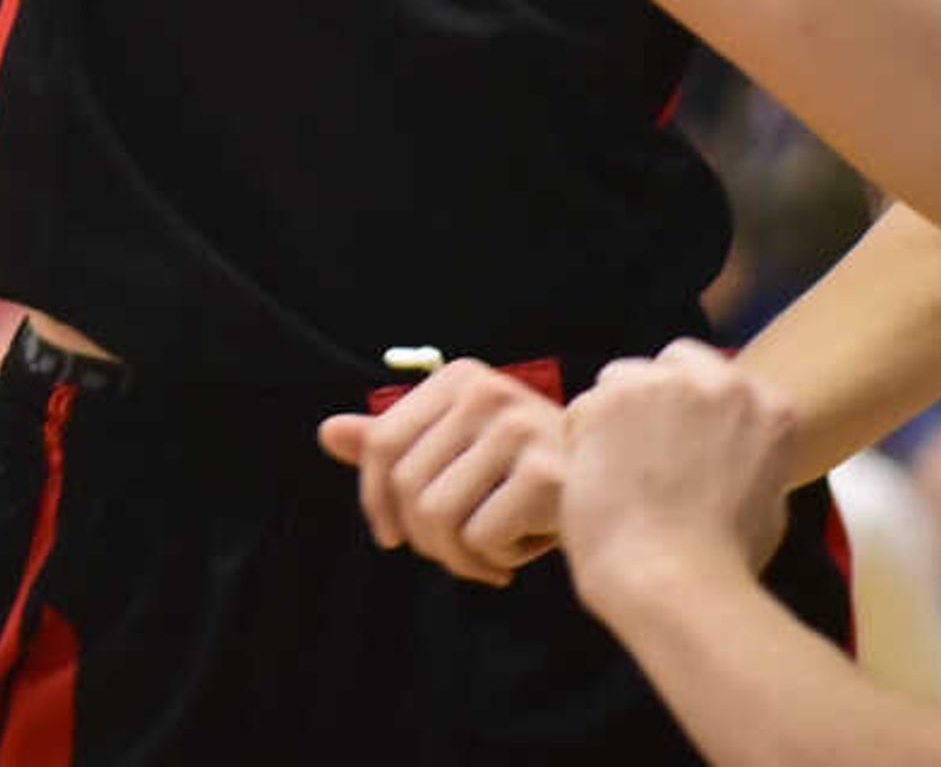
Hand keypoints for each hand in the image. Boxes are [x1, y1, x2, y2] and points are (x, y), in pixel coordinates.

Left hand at [316, 361, 567, 587]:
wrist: (612, 497)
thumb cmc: (527, 474)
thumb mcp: (458, 450)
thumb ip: (396, 441)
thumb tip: (327, 432)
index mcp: (459, 378)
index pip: (382, 443)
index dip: (375, 500)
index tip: (392, 537)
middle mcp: (486, 392)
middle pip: (407, 486)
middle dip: (425, 539)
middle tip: (458, 554)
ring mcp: (517, 429)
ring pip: (437, 517)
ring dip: (458, 558)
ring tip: (490, 556)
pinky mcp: (544, 474)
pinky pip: (480, 537)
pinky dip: (493, 561)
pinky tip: (523, 550)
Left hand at [557, 340, 794, 625]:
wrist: (676, 583)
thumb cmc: (723, 564)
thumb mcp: (765, 501)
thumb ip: (747, 455)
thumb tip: (729, 446)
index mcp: (769, 406)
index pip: (711, 374)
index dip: (687, 409)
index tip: (678, 444)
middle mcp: (721, 382)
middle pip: (664, 368)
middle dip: (650, 403)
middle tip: (642, 460)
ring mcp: (664, 385)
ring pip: (618, 383)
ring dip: (612, 419)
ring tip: (620, 481)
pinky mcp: (610, 399)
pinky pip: (581, 412)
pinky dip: (580, 446)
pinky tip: (597, 487)